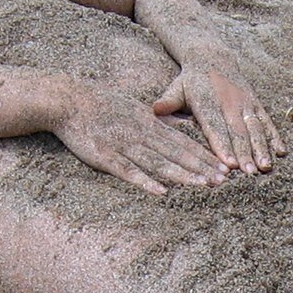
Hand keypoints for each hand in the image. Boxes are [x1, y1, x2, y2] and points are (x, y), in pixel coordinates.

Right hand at [53, 84, 229, 194]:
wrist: (67, 100)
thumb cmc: (102, 104)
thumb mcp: (138, 107)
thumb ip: (163, 120)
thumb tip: (189, 125)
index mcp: (150, 123)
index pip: (184, 141)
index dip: (204, 154)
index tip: (224, 166)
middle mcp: (142, 134)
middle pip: (177, 153)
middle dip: (201, 166)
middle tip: (223, 180)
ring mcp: (125, 145)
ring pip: (158, 162)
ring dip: (182, 175)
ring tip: (202, 185)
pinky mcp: (106, 157)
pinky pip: (129, 172)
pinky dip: (145, 182)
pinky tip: (161, 193)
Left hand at [152, 60, 286, 175]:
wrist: (213, 57)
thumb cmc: (190, 81)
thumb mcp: (176, 87)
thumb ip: (168, 100)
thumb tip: (155, 109)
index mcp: (208, 101)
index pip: (215, 126)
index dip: (222, 145)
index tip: (228, 163)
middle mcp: (229, 102)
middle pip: (238, 132)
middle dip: (245, 153)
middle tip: (249, 174)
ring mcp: (245, 103)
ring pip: (255, 128)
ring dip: (261, 148)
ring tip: (265, 167)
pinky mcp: (256, 103)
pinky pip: (267, 121)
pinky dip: (275, 136)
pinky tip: (281, 152)